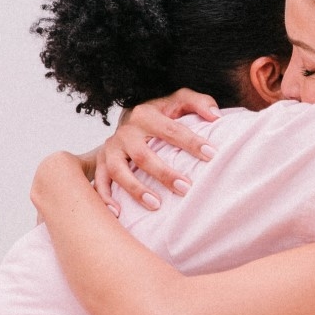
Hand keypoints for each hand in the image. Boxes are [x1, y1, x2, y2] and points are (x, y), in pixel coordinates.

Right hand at [93, 89, 219, 210]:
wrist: (127, 119)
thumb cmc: (159, 115)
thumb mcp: (179, 101)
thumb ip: (199, 103)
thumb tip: (216, 116)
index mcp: (145, 114)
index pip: (171, 129)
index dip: (191, 142)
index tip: (212, 155)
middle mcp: (125, 132)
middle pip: (143, 155)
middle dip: (164, 173)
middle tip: (186, 188)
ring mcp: (111, 148)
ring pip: (118, 171)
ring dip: (136, 189)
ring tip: (156, 205)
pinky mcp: (100, 163)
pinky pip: (99, 182)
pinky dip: (105, 198)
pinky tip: (118, 212)